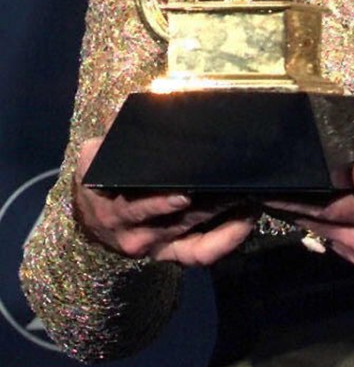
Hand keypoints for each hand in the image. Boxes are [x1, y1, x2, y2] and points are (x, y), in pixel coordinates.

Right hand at [73, 138, 259, 265]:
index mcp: (118, 210)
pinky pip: (200, 252)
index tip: (188, 190)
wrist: (90, 214)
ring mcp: (157, 246)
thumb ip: (112, 135)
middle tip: (238, 181)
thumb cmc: (100, 178)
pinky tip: (246, 219)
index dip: (165, 202)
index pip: (143, 209)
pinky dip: (225, 240)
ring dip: (224, 216)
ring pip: (195, 234)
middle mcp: (138, 234)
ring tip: (249, 195)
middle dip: (211, 200)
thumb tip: (127, 112)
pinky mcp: (172, 253)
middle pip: (180, 219)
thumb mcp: (97, 156)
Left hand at [264, 141, 353, 267]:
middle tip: (257, 183)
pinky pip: (330, 238)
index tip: (264, 182)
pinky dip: (315, 221)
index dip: (292, 195)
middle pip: (315, 221)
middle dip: (286, 203)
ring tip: (272, 190)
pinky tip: (303, 203)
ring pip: (319, 232)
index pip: (323, 206)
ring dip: (297, 213)